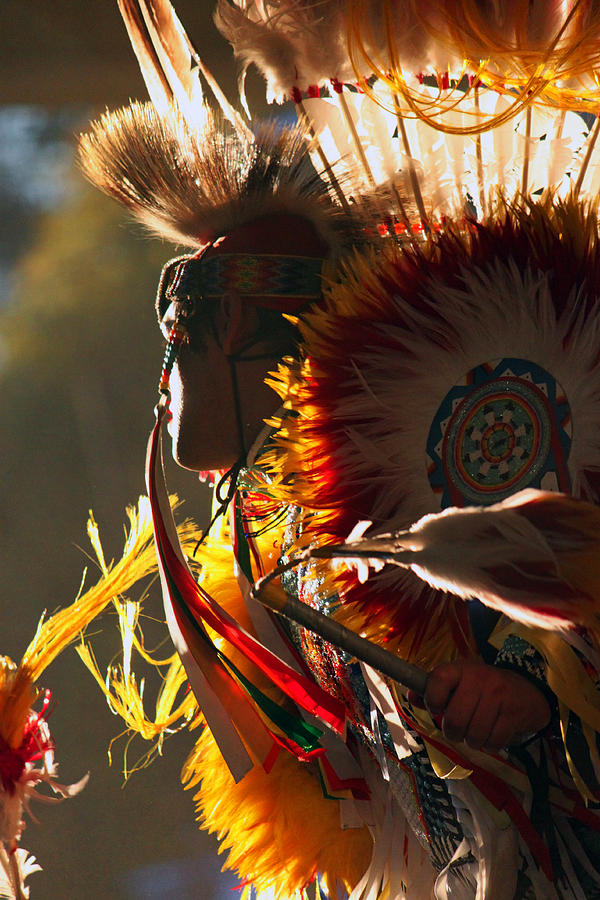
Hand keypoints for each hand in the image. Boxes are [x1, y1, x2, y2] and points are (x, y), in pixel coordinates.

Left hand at [411, 660, 550, 751]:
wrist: (528, 690)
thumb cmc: (485, 689)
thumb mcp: (460, 682)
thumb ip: (434, 690)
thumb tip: (411, 696)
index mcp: (461, 669)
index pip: (438, 679)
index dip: (432, 700)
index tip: (437, 709)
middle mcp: (479, 678)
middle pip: (455, 718)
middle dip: (453, 732)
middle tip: (458, 730)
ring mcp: (499, 695)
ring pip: (473, 734)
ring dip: (472, 741)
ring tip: (476, 732)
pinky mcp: (514, 713)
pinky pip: (493, 742)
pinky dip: (490, 745)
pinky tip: (492, 734)